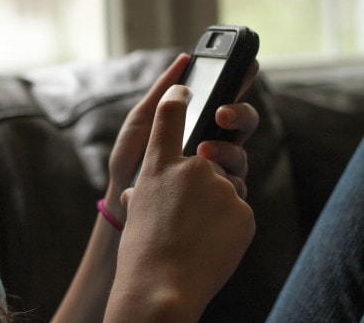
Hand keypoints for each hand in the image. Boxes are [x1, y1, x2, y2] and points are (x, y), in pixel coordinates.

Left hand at [105, 55, 258, 219]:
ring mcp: (218, 171)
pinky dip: (226, 180)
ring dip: (226, 149)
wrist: (121, 198)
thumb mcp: (141, 120)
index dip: (241, 79)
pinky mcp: (217, 196)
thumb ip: (161, 92)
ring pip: (240, 155)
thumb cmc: (131, 157)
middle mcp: (214, 144)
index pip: (227, 97)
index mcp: (199, 122)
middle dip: (238, 114)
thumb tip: (184, 59)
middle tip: (220, 114)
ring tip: (202, 150)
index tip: (246, 66)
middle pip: (244, 124)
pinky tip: (210, 178)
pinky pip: (235, 186)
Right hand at [106, 85, 255, 322]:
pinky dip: (226, 224)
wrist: (161, 286)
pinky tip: (209, 242)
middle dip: (216, 154)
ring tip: (196, 228)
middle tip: (207, 165)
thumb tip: (131, 193)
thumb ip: (144, 191)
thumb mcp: (136, 210)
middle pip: (211, 151)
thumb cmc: (142, 249)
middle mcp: (190, 167)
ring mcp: (220, 186)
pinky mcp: (242, 210)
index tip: (184, 87)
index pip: (167, 114)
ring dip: (216, 202)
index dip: (176, 95)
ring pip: (227, 184)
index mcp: (158, 165)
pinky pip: (238, 209)